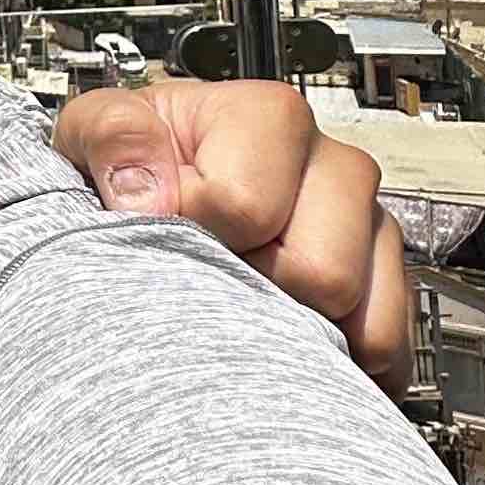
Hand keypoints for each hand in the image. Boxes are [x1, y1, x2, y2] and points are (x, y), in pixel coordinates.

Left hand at [51, 78, 409, 384]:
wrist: (153, 204)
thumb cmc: (132, 169)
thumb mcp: (95, 130)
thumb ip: (111, 136)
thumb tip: (145, 192)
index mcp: (271, 119)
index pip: (249, 204)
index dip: (198, 226)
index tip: (169, 222)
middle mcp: (334, 168)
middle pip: (322, 269)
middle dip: (254, 285)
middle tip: (213, 271)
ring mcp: (367, 229)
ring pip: (358, 314)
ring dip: (295, 327)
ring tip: (245, 301)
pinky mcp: (384, 289)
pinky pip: (389, 348)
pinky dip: (338, 364)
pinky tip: (288, 345)